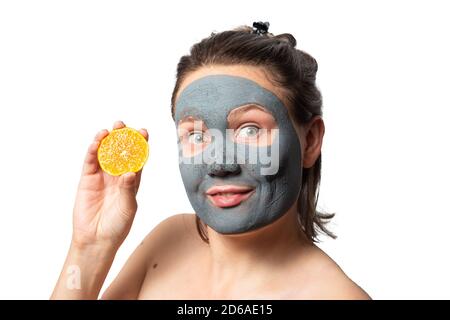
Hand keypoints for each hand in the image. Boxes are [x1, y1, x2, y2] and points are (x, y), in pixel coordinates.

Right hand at [72, 120, 147, 248]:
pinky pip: (90, 163)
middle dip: (121, 137)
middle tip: (122, 125)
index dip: (140, 144)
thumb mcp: (128, 207)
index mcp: (132, 180)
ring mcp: (102, 177)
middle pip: (119, 152)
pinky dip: (92, 151)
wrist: (96, 239)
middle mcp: (117, 175)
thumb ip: (128, 189)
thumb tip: (131, 172)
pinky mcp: (87, 180)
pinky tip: (95, 142)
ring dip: (106, 140)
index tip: (143, 131)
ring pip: (104, 154)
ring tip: (109, 129)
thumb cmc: (117, 225)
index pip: (137, 158)